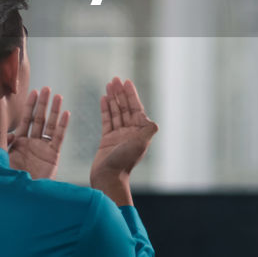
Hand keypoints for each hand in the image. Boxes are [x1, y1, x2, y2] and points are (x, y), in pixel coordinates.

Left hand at [7, 86, 69, 179]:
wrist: (21, 197)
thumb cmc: (8, 179)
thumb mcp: (2, 158)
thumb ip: (4, 143)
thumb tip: (10, 133)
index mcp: (20, 143)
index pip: (26, 120)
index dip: (29, 106)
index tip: (33, 92)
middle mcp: (32, 143)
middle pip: (39, 119)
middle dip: (42, 104)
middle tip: (46, 88)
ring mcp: (43, 149)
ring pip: (50, 125)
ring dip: (54, 111)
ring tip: (58, 96)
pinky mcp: (53, 156)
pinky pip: (58, 138)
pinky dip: (62, 126)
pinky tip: (66, 114)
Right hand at [90, 77, 157, 205]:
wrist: (108, 177)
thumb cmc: (124, 162)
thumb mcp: (140, 144)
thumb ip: (148, 130)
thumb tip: (153, 122)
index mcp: (140, 132)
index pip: (136, 108)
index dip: (131, 94)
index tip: (126, 82)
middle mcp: (130, 132)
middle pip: (125, 108)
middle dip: (121, 93)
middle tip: (115, 79)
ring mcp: (118, 135)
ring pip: (116, 112)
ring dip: (113, 98)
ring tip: (108, 85)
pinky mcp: (107, 139)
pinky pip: (106, 121)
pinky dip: (105, 109)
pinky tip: (103, 99)